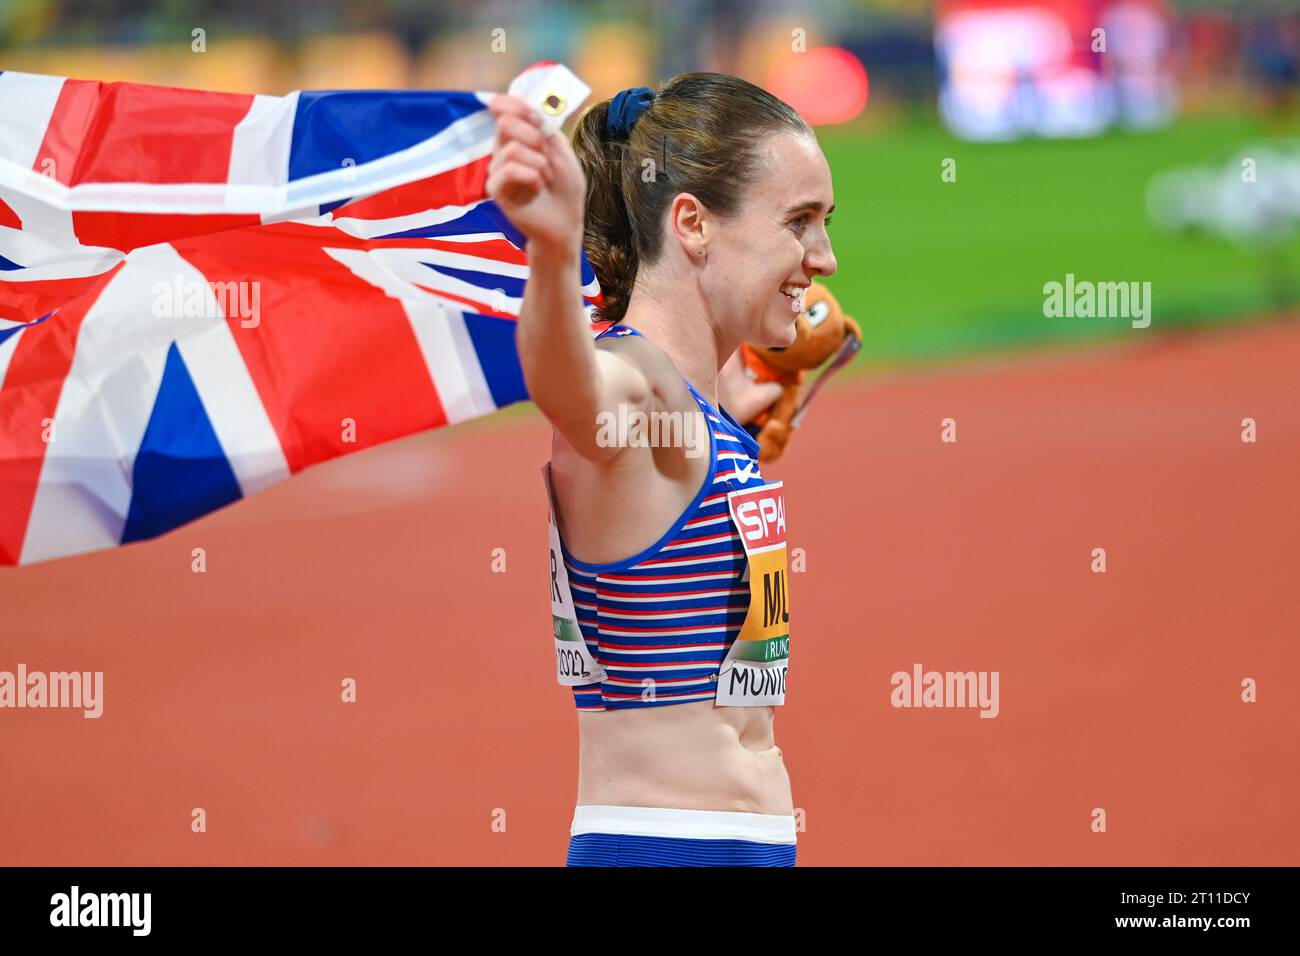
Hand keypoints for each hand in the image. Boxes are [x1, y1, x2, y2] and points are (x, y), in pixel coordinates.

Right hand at [486, 94, 585, 254]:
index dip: (516, 103)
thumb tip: (529, 105)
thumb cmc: (564, 189)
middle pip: (507, 123)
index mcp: (518, 139)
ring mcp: (497, 171)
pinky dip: (531, 176)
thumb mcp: (561, 151)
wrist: (565, 223)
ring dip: (539, 164)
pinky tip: (537, 188)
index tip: (535, 113)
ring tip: (546, 179)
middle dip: (535, 138)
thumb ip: (545, 128)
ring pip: (512, 148)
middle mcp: (503, 151)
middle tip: (548, 158)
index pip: (506, 110)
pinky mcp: (496, 190)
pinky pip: (510, 169)